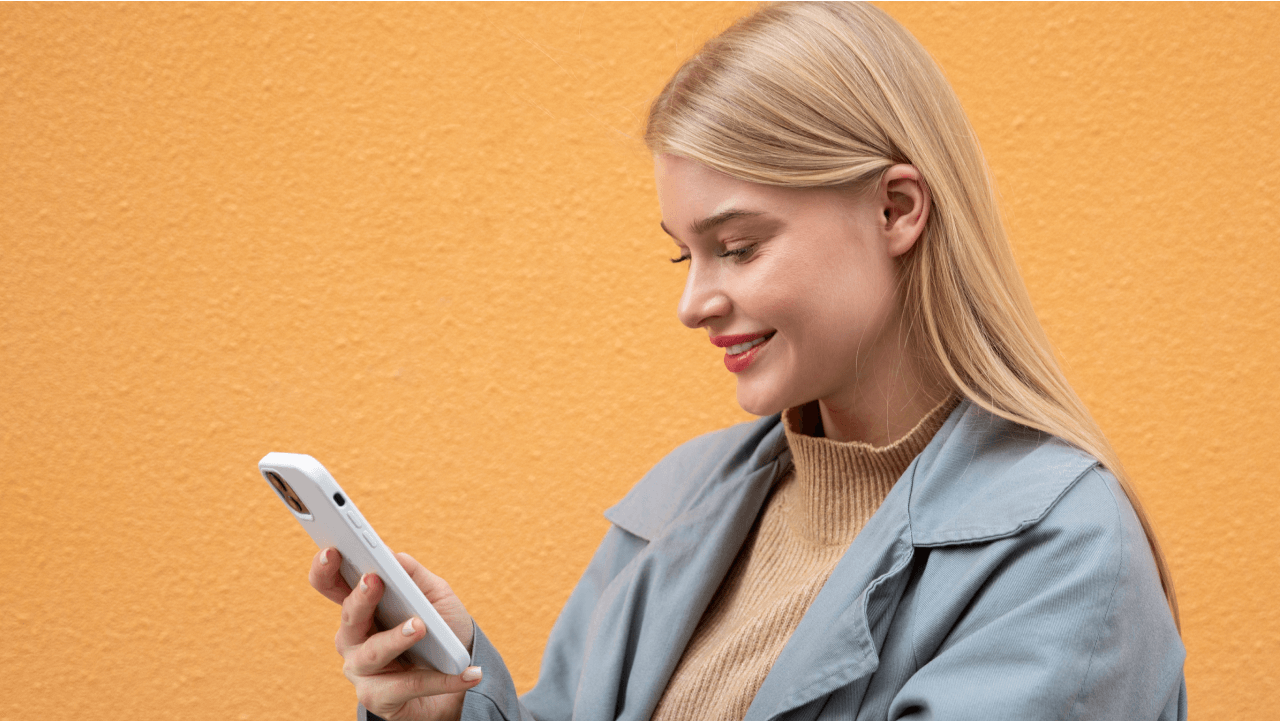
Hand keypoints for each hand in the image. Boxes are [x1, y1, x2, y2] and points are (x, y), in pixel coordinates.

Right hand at [309, 548, 481, 720]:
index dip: (325, 569)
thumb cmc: (442, 634)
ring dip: (397, 638)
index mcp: (361, 608)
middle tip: (374, 580)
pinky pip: (409, 686)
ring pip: (374, 653)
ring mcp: (362, 671)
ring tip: (421, 626)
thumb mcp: (436, 598)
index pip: (332, 585)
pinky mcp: (378, 699)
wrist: (459, 680)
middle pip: (349, 617)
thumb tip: (395, 556)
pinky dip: (443, 679)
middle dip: (360, 597)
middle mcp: (353, 639)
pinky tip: (468, 672)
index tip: (332, 550)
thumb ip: (415, 577)